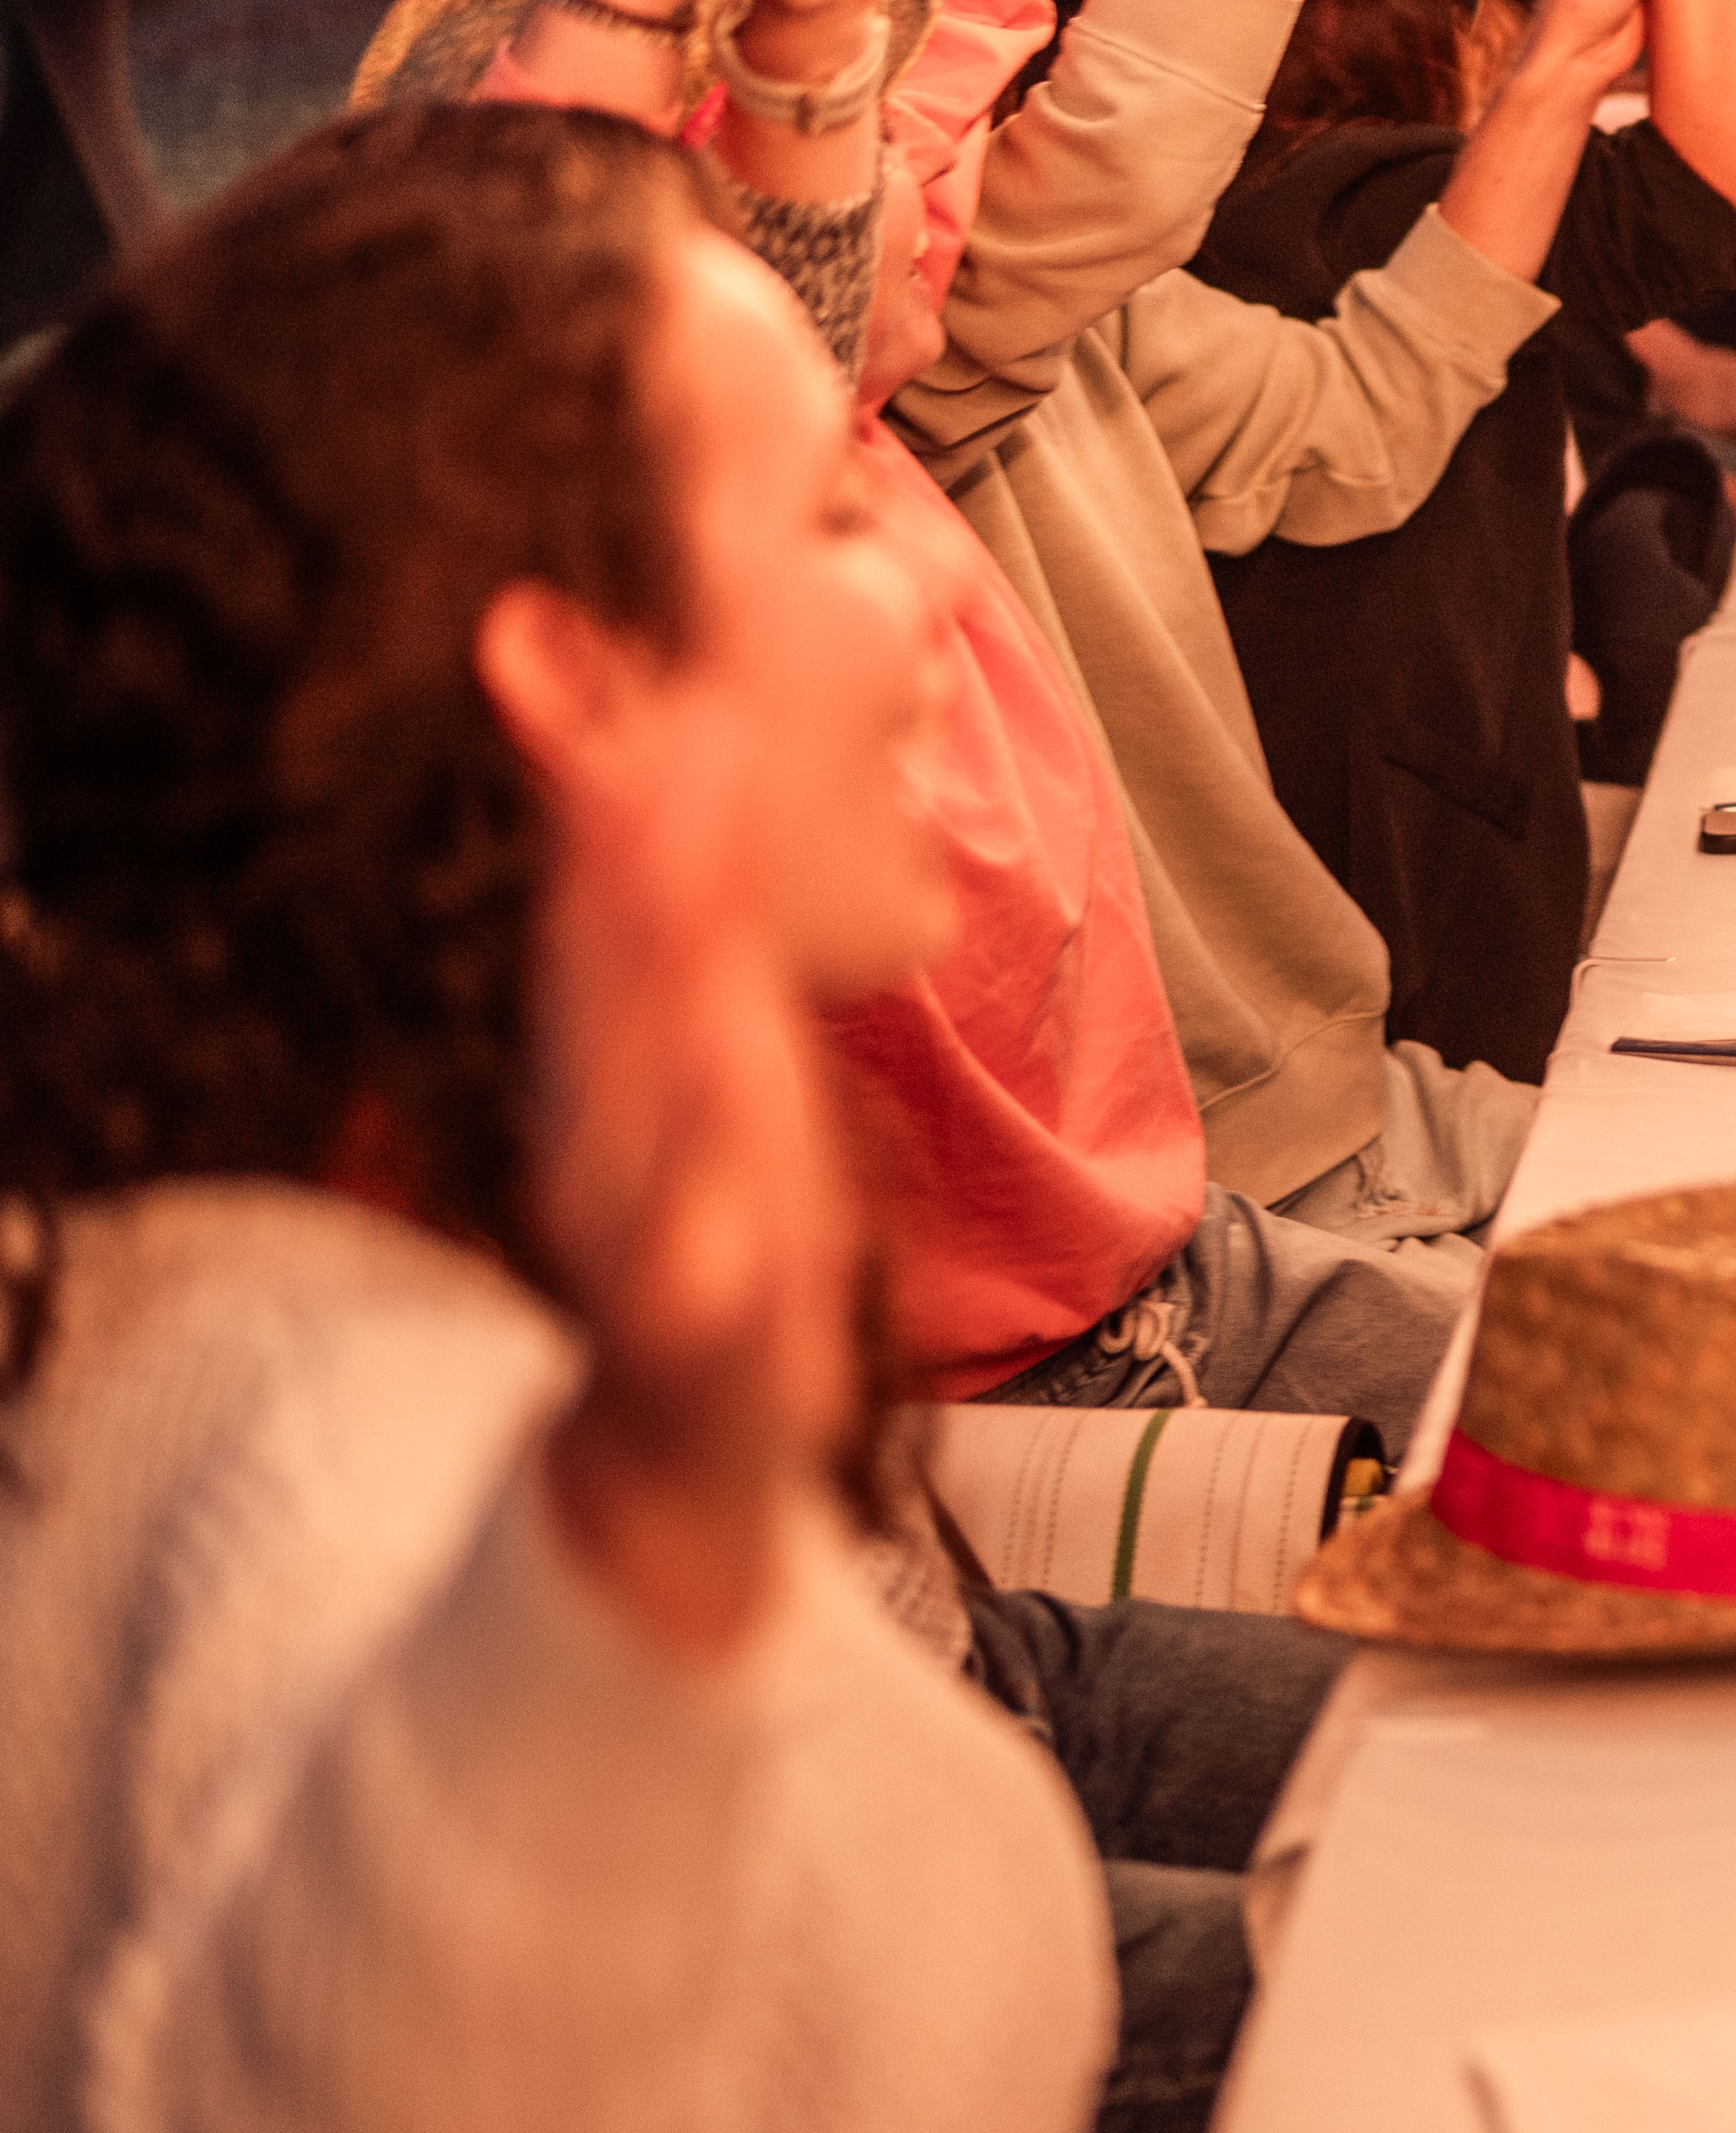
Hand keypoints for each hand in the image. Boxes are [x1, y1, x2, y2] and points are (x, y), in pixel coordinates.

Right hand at [524, 677, 865, 1663]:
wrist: (677, 1446)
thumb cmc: (708, 1213)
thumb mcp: (709, 1045)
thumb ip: (682, 909)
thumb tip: (674, 741)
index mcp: (619, 1056)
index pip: (614, 909)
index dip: (623, 797)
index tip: (655, 685)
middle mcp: (606, 1137)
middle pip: (614, 1000)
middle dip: (637, 886)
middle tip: (669, 759)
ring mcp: (640, 1251)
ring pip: (643, 1148)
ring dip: (669, 1064)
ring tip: (706, 986)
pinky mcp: (691, 1362)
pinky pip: (694, 1324)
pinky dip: (710, 1288)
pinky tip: (731, 1260)